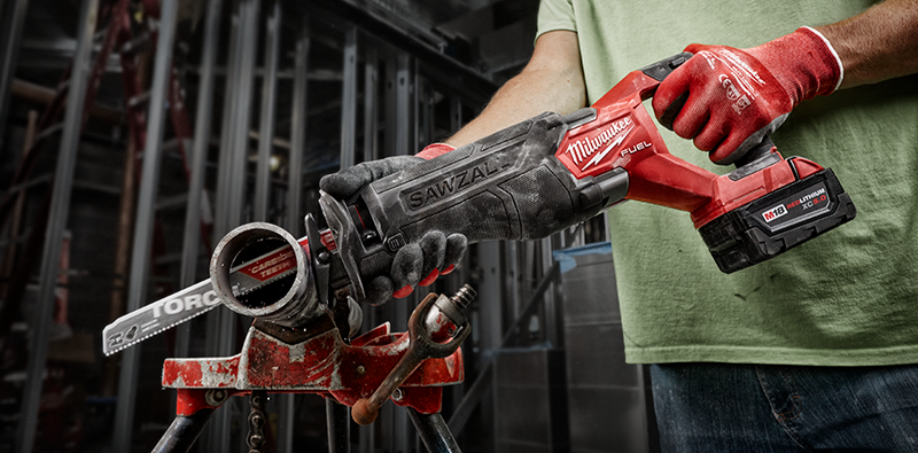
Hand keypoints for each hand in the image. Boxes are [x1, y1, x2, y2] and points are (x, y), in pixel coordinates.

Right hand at [318, 145, 466, 304]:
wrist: (430, 166)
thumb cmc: (396, 176)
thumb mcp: (372, 174)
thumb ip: (351, 180)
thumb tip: (327, 185)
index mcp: (370, 249)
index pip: (368, 282)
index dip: (375, 289)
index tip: (382, 282)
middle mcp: (395, 258)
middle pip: (399, 283)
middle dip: (406, 273)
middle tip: (410, 251)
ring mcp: (421, 256)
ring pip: (426, 274)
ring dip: (431, 260)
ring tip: (434, 237)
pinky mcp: (444, 250)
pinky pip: (450, 261)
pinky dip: (453, 253)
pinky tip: (454, 238)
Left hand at [652, 27, 842, 164]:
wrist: (781, 70)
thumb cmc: (737, 67)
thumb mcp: (707, 54)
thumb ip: (679, 67)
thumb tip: (646, 85)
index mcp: (699, 66)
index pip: (663, 101)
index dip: (665, 113)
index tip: (672, 115)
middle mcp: (716, 84)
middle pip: (682, 129)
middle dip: (690, 128)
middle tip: (703, 120)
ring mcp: (736, 106)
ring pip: (702, 144)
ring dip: (709, 140)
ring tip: (721, 125)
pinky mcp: (754, 126)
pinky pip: (722, 155)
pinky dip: (723, 153)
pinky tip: (730, 138)